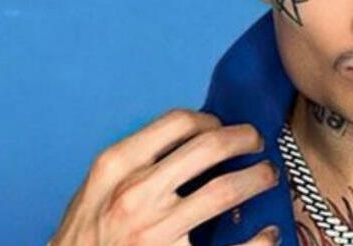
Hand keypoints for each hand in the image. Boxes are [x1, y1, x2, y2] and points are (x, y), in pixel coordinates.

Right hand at [49, 109, 279, 245]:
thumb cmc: (84, 239)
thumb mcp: (95, 189)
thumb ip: (134, 162)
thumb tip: (189, 138)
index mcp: (115, 167)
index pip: (176, 122)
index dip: (210, 119)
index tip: (222, 126)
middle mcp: (134, 196)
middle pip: (209, 147)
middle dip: (244, 138)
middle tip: (258, 143)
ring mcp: (153, 234)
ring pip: (225, 191)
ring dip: (257, 178)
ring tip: (268, 177)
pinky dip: (259, 240)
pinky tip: (267, 233)